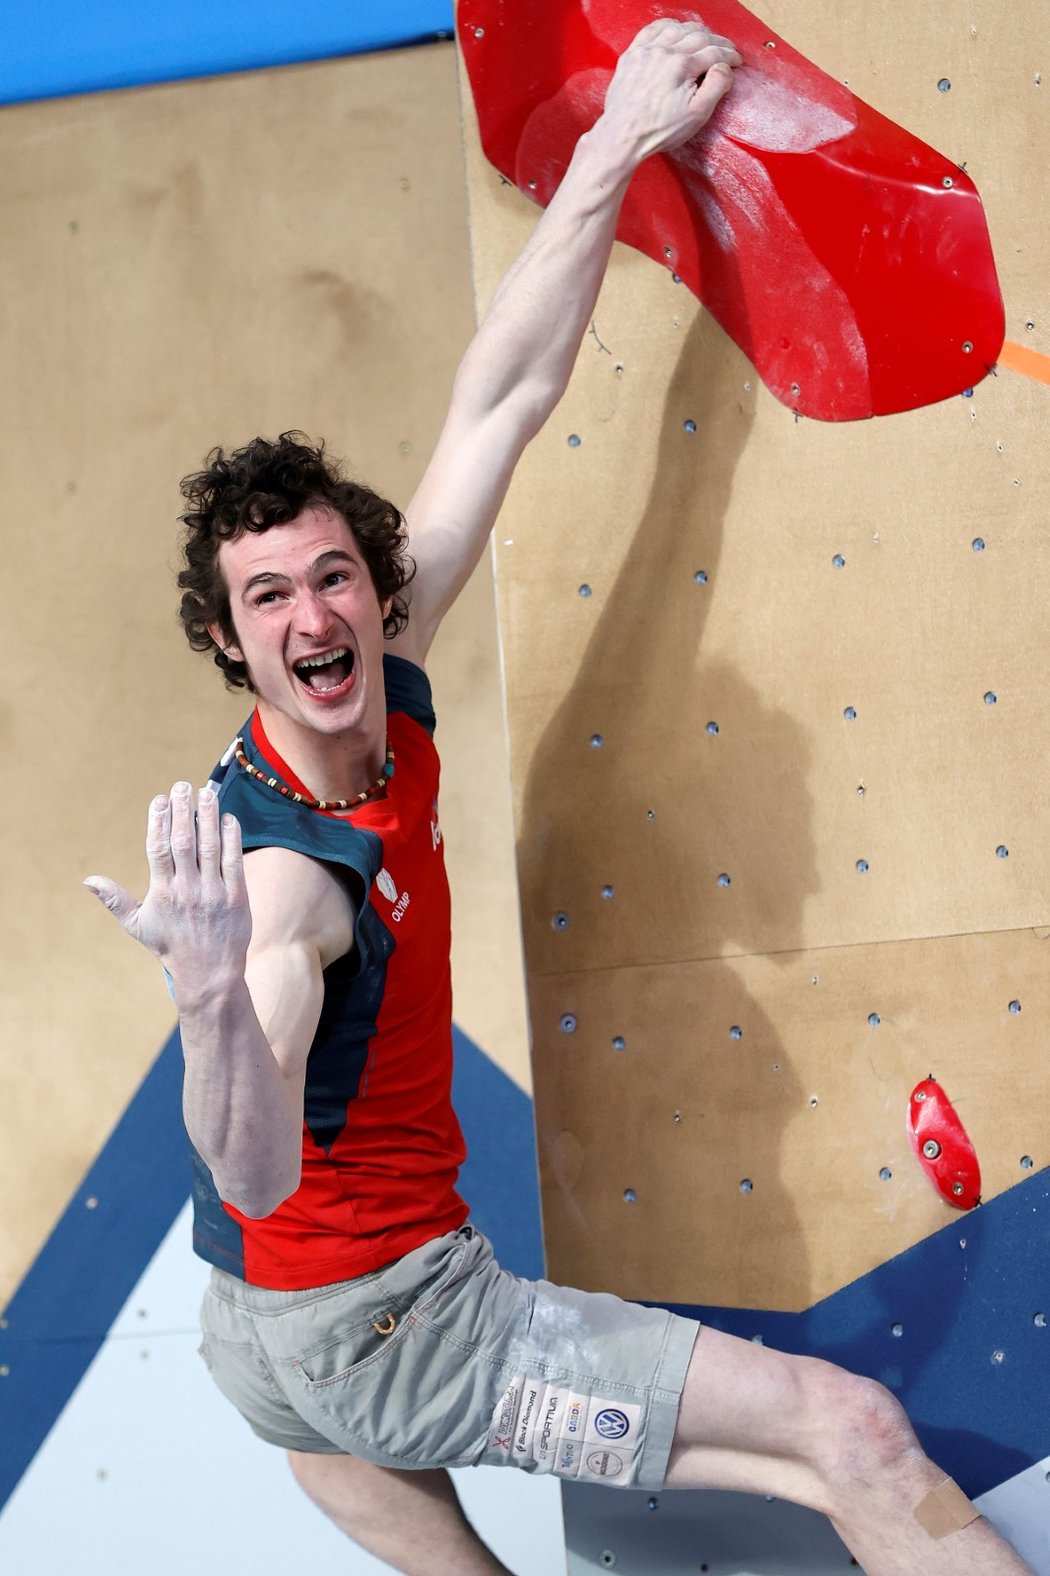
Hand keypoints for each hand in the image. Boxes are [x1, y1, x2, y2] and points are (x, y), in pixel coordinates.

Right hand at [84, 782, 250, 996]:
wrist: (209, 974)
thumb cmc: (170, 947)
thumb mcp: (138, 925)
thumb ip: (115, 900)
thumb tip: (88, 881)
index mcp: (162, 893)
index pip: (157, 849)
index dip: (158, 821)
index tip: (159, 799)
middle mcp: (187, 890)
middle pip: (183, 842)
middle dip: (182, 811)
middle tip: (182, 785)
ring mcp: (213, 893)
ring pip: (210, 847)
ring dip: (208, 817)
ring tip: (206, 792)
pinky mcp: (237, 897)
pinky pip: (234, 862)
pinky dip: (232, 838)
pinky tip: (228, 818)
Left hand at [599, 18, 740, 161]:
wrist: (623, 136)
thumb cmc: (658, 130)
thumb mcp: (697, 114)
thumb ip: (716, 86)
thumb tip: (724, 67)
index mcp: (682, 65)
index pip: (714, 51)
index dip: (729, 55)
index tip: (736, 60)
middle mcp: (664, 51)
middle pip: (698, 36)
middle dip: (716, 41)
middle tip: (725, 49)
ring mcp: (646, 51)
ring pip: (676, 28)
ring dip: (694, 31)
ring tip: (704, 38)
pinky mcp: (632, 55)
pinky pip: (652, 30)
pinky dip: (667, 26)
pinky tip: (674, 30)